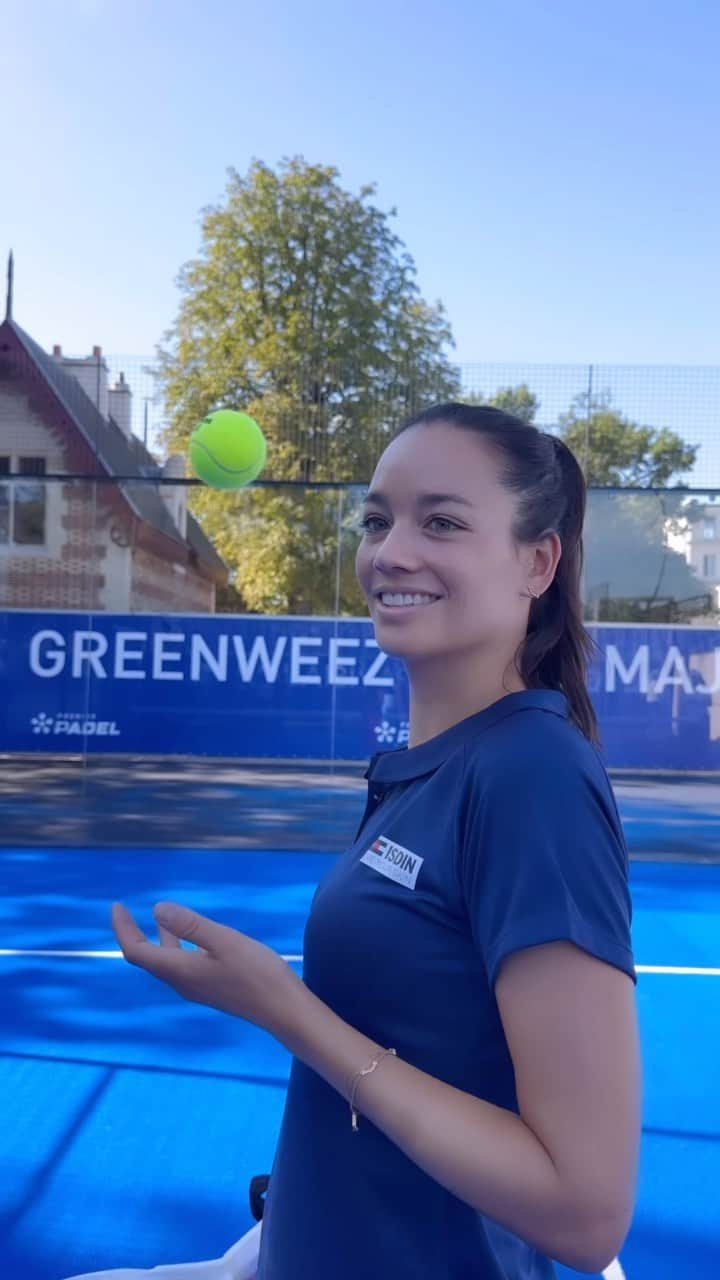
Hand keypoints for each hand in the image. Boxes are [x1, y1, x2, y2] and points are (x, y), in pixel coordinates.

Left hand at [111, 901, 303, 1037]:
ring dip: (156, 939)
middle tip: (125, 911)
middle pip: (147, 958)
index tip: (117, 906)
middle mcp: (182, 982)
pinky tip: (192, 938)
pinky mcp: (212, 987)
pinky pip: (182, 965)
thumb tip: (156, 908)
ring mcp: (197, 987)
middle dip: (133, 933)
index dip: (123, 929)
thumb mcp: (224, 941)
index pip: (137, 951)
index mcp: (180, 971)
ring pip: (166, 962)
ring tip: (158, 919)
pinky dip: (176, 946)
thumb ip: (191, 925)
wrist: (283, 1010)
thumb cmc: (257, 974)